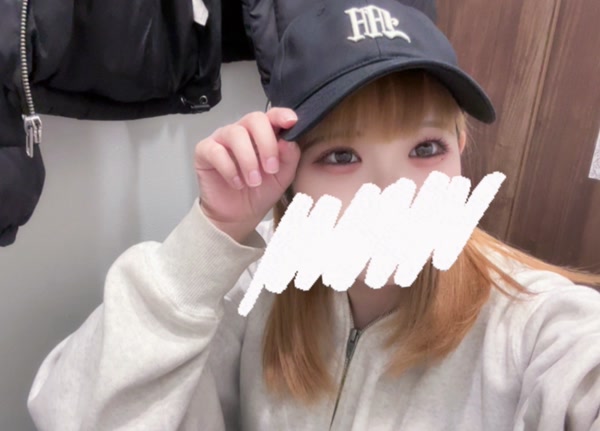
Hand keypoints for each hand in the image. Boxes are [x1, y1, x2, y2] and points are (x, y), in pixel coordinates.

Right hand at [194, 108, 299, 242]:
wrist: (239, 215)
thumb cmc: (261, 191)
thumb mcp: (282, 177)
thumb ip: (289, 157)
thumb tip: (287, 141)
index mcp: (263, 133)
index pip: (272, 115)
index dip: (281, 115)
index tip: (291, 122)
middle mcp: (242, 131)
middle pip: (254, 119)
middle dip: (266, 143)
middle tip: (271, 169)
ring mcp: (222, 139)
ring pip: (235, 134)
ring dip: (248, 160)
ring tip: (254, 181)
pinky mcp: (204, 151)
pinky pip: (216, 151)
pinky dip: (229, 168)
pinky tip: (237, 183)